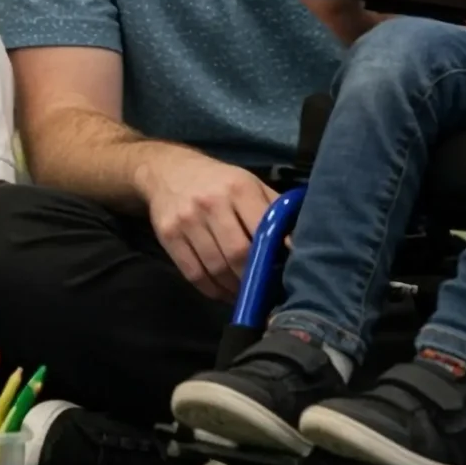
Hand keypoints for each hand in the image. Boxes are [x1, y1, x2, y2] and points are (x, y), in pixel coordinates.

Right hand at [138, 147, 277, 301]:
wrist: (168, 171)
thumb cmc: (219, 181)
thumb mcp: (250, 184)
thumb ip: (274, 211)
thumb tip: (298, 245)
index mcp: (238, 188)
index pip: (261, 232)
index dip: (273, 258)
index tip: (281, 274)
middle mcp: (211, 203)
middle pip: (237, 254)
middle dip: (253, 279)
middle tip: (263, 290)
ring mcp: (186, 220)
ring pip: (215, 268)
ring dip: (233, 289)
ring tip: (244, 294)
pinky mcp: (167, 236)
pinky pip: (192, 273)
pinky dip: (211, 290)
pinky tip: (222, 291)